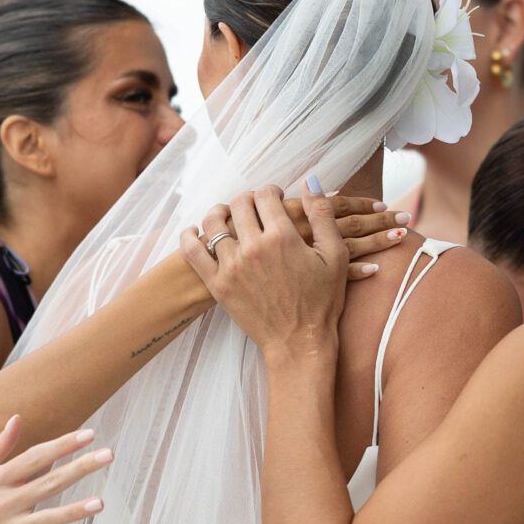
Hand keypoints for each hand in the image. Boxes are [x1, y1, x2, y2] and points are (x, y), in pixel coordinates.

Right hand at [0, 417, 112, 523]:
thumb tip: (16, 419)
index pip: (34, 457)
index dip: (63, 445)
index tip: (89, 434)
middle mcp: (2, 504)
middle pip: (48, 482)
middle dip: (80, 467)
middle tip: (109, 454)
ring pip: (46, 520)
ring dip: (75, 511)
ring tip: (101, 503)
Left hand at [180, 182, 351, 352]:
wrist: (299, 342)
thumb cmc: (321, 301)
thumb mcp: (334, 255)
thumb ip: (322, 215)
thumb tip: (310, 181)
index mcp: (282, 237)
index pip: (264, 196)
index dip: (270, 191)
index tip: (275, 198)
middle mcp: (253, 248)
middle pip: (238, 204)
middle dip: (247, 200)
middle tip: (254, 208)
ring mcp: (232, 266)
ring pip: (213, 222)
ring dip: (219, 212)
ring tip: (227, 215)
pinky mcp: (218, 284)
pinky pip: (192, 252)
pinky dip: (189, 237)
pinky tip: (195, 232)